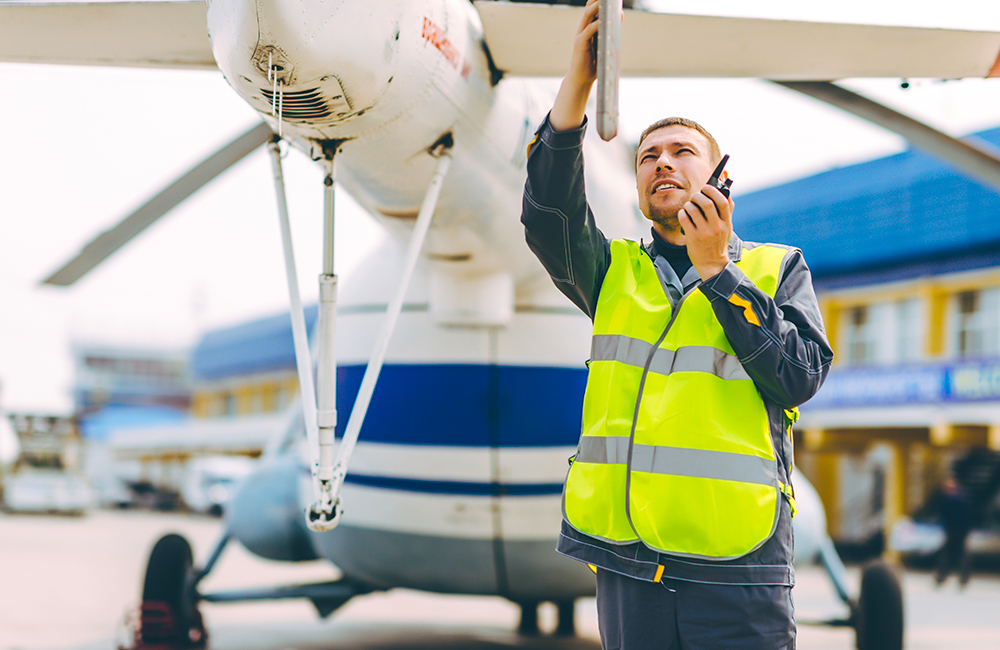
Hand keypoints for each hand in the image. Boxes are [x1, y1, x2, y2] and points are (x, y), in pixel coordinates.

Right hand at [549, 0, 600, 130]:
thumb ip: (611, 29)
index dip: (600, 0)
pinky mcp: (580, 44)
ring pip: (587, 16)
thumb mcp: (605, 43)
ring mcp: (580, 35)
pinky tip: (602, 21)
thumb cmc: (594, 62)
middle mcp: (583, 28)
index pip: (593, 8)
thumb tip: (621, 14)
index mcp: (589, 27)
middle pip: (589, 8)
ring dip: (595, 7)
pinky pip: (588, 31)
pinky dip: (595, 25)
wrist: (581, 79)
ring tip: (604, 0)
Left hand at [679, 184, 733, 279]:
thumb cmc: (718, 242)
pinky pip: (684, 218)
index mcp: (726, 222)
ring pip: (693, 209)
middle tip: (695, 197)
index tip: (706, 188)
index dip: (714, 191)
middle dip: (698, 195)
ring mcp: (704, 233)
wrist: (712, 263)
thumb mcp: (727, 227)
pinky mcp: (692, 237)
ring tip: (689, 206)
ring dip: (688, 204)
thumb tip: (724, 188)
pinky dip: (682, 213)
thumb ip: (726, 210)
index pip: (723, 201)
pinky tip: (684, 215)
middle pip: (707, 203)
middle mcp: (716, 227)